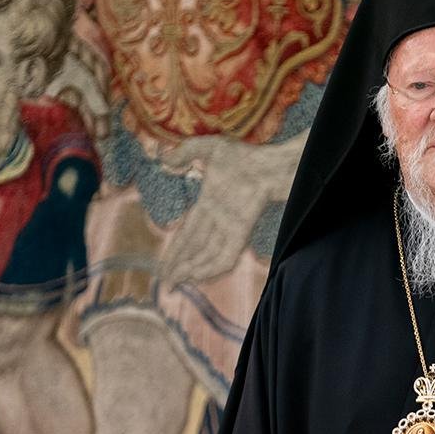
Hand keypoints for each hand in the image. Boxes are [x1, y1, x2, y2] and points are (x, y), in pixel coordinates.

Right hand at [159, 135, 304, 285]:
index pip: (187, 234)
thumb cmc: (246, 155)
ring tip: (174, 284)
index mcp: (208, 206)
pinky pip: (226, 256)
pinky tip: (196, 276)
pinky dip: (212, 268)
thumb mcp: (210, 147)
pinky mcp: (242, 231)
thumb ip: (186, 151)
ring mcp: (230, 228)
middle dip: (179, 268)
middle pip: (195, 250)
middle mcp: (219, 221)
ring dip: (191, 270)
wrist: (273, 163)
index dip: (174, 250)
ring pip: (208, 257)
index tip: (162, 266)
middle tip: (164, 286)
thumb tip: (164, 159)